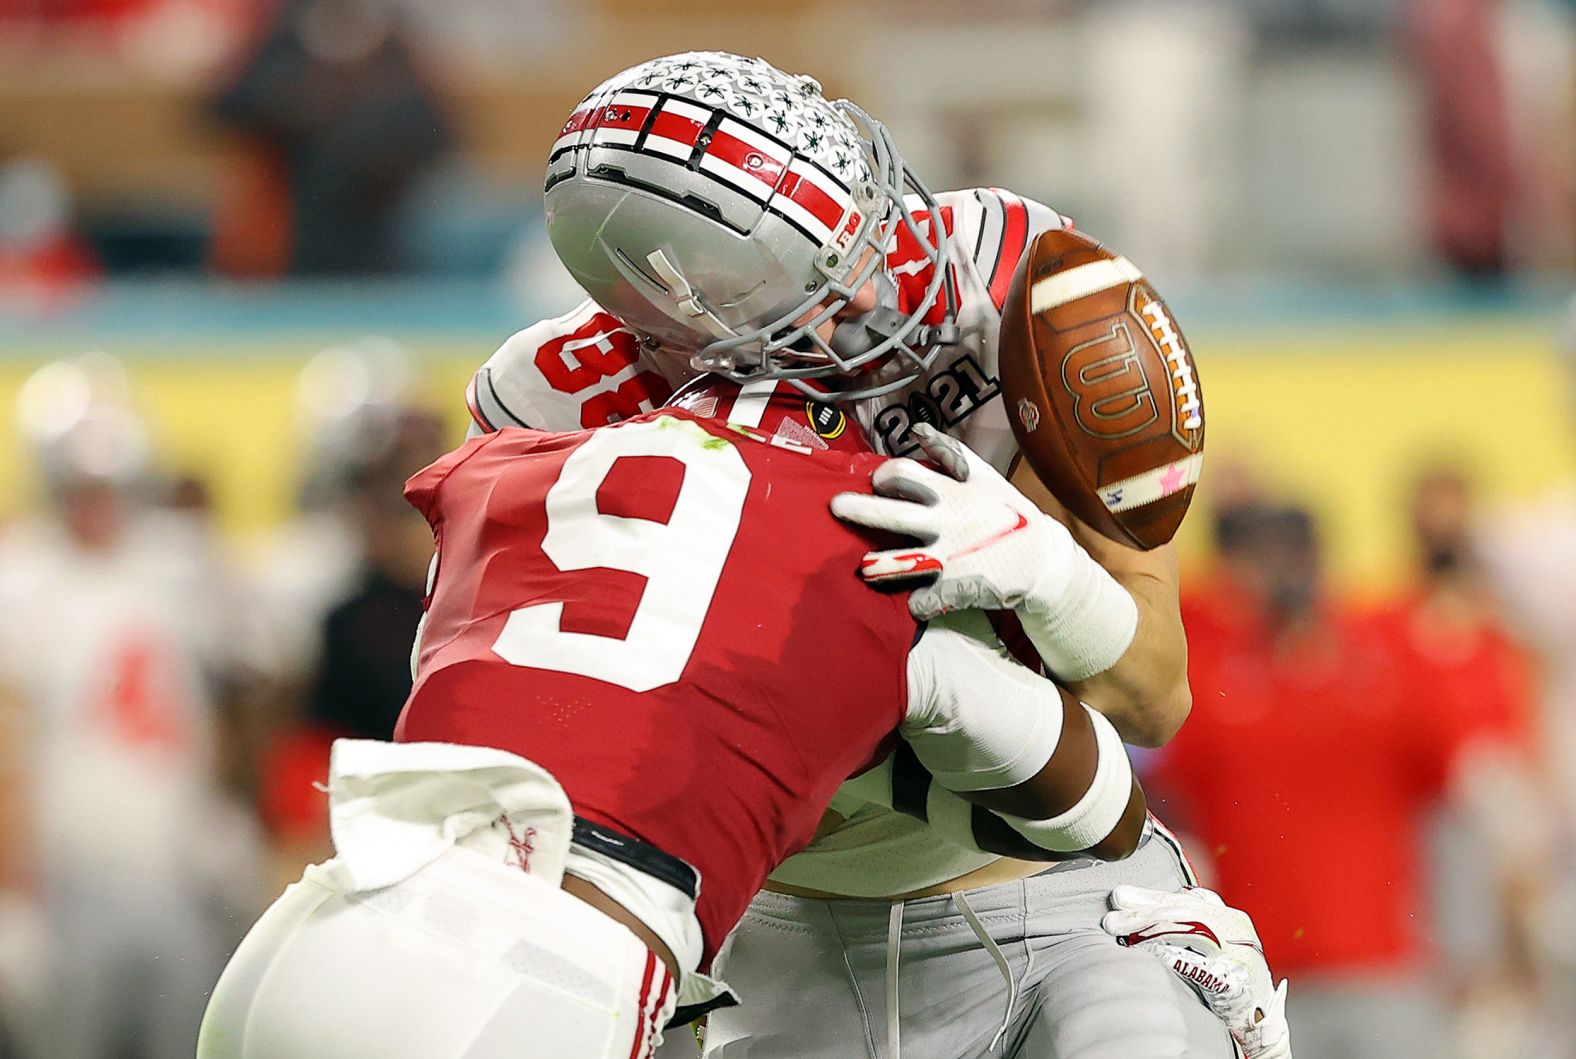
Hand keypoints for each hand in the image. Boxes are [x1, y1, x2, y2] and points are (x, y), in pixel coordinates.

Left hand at [830, 424, 1076, 619]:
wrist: (1042, 561)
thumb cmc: (1008, 514)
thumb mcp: (984, 477)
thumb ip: (950, 452)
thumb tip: (917, 430)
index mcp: (951, 494)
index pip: (903, 474)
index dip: (884, 475)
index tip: (879, 483)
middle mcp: (944, 523)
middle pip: (889, 514)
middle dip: (856, 509)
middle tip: (835, 507)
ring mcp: (947, 558)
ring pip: (896, 563)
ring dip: (874, 565)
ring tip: (865, 567)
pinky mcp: (953, 590)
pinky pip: (920, 600)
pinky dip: (913, 601)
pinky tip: (911, 599)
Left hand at [1102, 885, 1292, 1058]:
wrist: (1262, 1020)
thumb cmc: (1233, 980)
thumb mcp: (1214, 945)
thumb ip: (1188, 926)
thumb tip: (1144, 908)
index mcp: (1229, 918)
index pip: (1184, 900)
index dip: (1150, 896)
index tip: (1121, 894)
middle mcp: (1234, 929)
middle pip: (1182, 912)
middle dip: (1143, 908)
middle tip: (1113, 908)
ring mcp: (1236, 953)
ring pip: (1187, 930)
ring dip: (1148, 926)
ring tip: (1120, 926)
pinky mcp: (1234, 979)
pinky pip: (1197, 964)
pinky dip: (1170, 954)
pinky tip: (1147, 950)